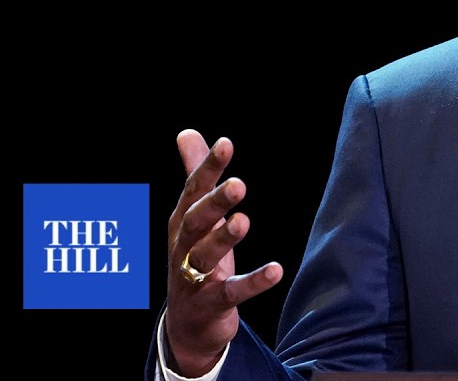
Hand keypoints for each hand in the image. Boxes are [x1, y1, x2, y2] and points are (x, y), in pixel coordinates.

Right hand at [163, 129, 283, 376]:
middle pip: (194, 222)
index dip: (208, 167)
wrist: (187, 324)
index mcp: (181, 223)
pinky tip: (277, 270)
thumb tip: (188, 133)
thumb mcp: (195, 218)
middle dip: (214, 203)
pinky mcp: (210, 305)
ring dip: (223, 238)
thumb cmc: (194, 260)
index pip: (193, 190)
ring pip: (204, 256)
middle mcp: (182, 248)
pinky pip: (231, 293)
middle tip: (239, 184)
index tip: (227, 143)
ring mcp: (193, 279)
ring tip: (244, 220)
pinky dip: (253, 282)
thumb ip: (194, 175)